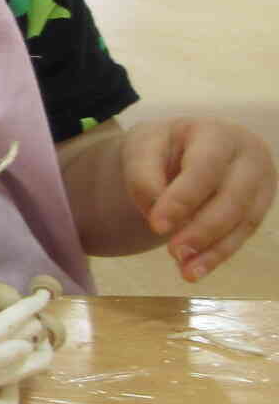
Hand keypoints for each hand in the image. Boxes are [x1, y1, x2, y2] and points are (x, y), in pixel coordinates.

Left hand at [122, 117, 275, 282]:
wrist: (183, 146)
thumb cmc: (162, 146)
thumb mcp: (143, 149)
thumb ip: (144, 177)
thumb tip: (157, 215)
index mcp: (217, 133)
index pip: (205, 168)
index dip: (183, 199)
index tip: (157, 226)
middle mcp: (248, 155)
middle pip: (232, 197)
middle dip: (202, 229)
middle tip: (173, 253)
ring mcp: (261, 180)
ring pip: (243, 220)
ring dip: (214, 249)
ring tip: (185, 271)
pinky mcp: (260, 204)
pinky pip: (243, 233)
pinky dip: (219, 254)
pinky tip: (196, 269)